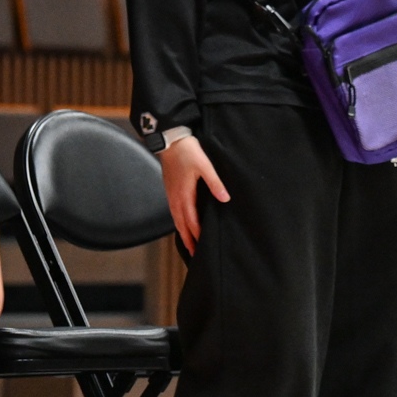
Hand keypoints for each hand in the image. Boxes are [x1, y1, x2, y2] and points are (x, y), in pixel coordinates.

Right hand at [160, 134, 229, 253]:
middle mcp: (175, 198)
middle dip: (188, 240)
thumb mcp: (205, 166)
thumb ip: (215, 183)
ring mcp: (171, 195)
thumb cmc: (187, 152)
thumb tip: (225, 198)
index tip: (202, 248)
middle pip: (182, 225)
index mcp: (184, 195)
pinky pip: (174, 212)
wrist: (170, 140)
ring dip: (183, 233)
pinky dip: (179, 223)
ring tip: (189, 245)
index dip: (197, 236)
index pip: (191, 222)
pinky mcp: (170, 191)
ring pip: (176, 220)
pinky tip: (183, 224)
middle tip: (194, 255)